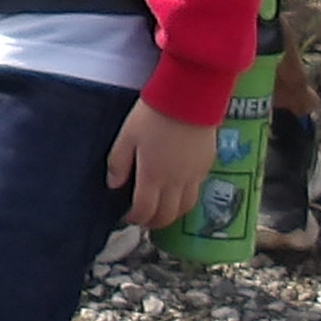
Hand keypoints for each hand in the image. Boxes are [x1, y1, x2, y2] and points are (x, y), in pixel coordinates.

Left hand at [105, 102, 219, 232]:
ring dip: (172, 215)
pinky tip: (178, 191)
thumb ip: (118, 162)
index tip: (128, 217)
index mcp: (153, 175)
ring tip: (162, 211)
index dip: (135, 219)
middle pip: (167, 216)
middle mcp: (175, 181)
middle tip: (144, 219)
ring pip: (185, 209)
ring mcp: (194, 176)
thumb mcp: (127, 135)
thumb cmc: (154, 114)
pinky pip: (197, 192)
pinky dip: (186, 199)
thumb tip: (114, 184)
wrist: (190, 97)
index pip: (144, 211)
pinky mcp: (206, 166)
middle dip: (153, 222)